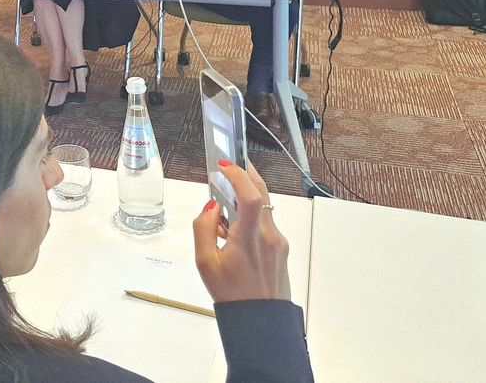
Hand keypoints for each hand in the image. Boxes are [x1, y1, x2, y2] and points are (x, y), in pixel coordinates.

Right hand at [192, 160, 290, 302]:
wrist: (261, 320)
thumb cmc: (232, 295)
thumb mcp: (205, 264)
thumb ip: (203, 229)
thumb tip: (211, 207)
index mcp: (248, 240)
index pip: (249, 196)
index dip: (238, 175)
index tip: (224, 164)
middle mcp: (268, 237)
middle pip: (262, 193)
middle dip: (247, 174)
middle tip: (231, 165)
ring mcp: (278, 241)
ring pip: (265, 207)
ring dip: (248, 196)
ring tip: (226, 201)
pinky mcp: (281, 247)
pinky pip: (266, 222)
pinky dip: (252, 215)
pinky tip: (236, 226)